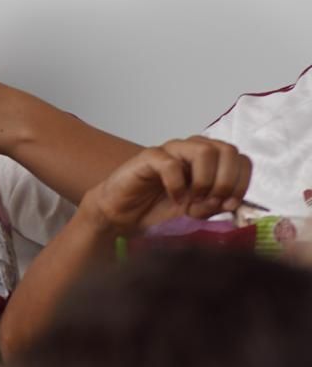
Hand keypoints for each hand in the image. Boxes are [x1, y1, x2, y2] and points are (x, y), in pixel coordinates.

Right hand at [81, 137, 251, 233]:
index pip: (240, 159)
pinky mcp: (149, 157)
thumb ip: (216, 204)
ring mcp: (172, 151)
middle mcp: (193, 151)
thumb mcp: (197, 212)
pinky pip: (171, 163)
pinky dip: (177, 185)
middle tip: (212, 201)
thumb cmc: (159, 210)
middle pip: (227, 150)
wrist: (125, 216)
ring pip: (204, 150)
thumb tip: (234, 202)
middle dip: (226, 181)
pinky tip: (174, 198)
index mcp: (210, 162)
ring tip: (193, 199)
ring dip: (206, 180)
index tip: (230, 205)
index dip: (241, 182)